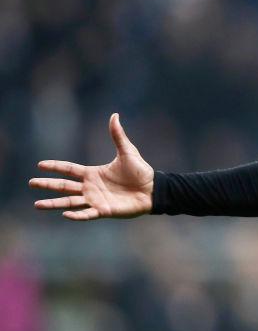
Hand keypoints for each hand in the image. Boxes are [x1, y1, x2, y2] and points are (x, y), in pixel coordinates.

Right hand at [29, 113, 154, 220]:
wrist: (153, 189)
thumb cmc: (140, 172)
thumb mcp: (127, 151)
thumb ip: (118, 135)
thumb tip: (114, 115)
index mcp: (93, 173)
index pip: (69, 169)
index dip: (55, 167)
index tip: (40, 165)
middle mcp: (91, 187)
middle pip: (64, 186)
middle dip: (47, 185)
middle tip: (31, 183)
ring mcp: (96, 200)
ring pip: (70, 202)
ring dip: (54, 203)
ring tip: (37, 204)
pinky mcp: (104, 211)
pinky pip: (87, 214)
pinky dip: (76, 214)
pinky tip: (65, 214)